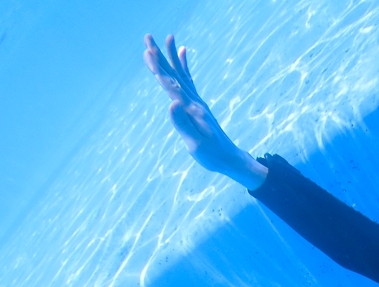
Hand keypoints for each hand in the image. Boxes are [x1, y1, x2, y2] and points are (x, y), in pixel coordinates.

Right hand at [143, 34, 267, 189]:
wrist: (230, 158)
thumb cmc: (212, 155)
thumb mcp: (196, 143)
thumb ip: (183, 123)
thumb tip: (172, 102)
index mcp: (192, 110)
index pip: (172, 86)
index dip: (159, 70)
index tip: (149, 52)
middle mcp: (194, 102)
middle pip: (174, 75)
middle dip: (160, 57)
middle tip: (148, 37)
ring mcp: (197, 102)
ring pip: (181, 74)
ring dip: (171, 56)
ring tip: (167, 37)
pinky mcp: (198, 105)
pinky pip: (189, 80)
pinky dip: (184, 66)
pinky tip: (184, 51)